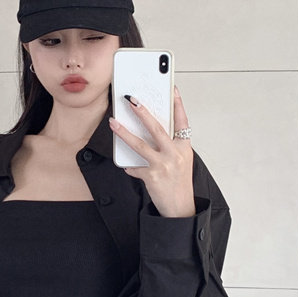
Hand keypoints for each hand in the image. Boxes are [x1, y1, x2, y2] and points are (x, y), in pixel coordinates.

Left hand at [109, 86, 194, 217]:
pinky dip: (129, 166)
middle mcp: (175, 154)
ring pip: (139, 144)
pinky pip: (134, 166)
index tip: (171, 89)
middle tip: (131, 100)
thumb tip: (149, 131)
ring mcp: (163, 165)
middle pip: (156, 128)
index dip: (178, 104)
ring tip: (113, 123)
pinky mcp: (151, 176)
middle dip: (142, 112)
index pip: (182, 121)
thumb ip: (169, 145)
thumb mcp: (181, 160)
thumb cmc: (179, 182)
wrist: (180, 207)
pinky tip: (128, 166)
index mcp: (184, 147)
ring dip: (124, 132)